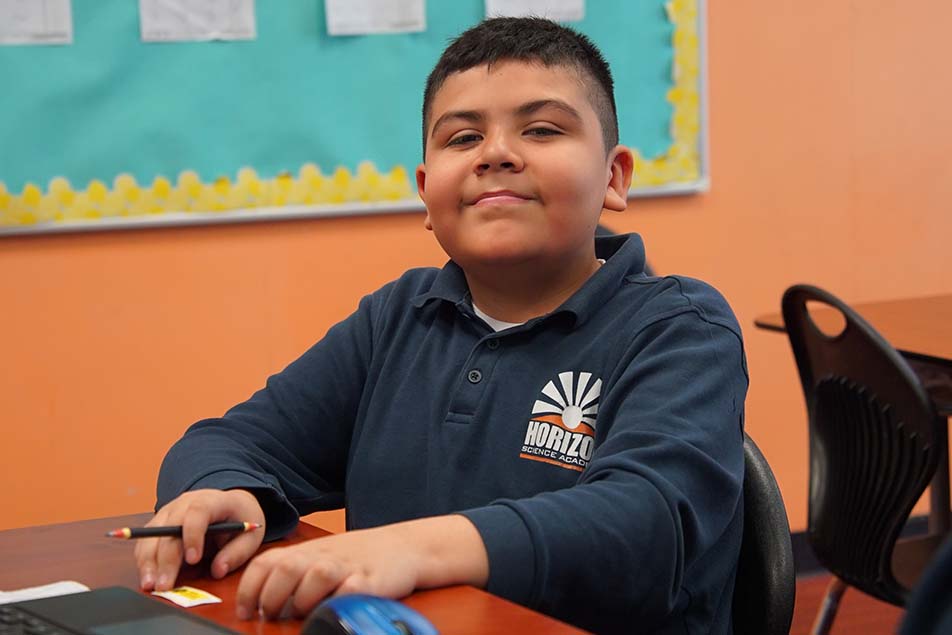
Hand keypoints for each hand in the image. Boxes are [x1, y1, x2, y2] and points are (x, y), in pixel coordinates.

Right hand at [134, 489, 265, 591]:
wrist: (228, 504)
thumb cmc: (239, 518)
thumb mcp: (251, 534)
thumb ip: (237, 552)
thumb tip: (218, 570)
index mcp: (212, 501)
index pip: (198, 512)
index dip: (193, 535)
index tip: (194, 560)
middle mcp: (185, 503)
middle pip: (170, 528)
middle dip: (166, 559)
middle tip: (165, 585)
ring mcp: (169, 512)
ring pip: (152, 535)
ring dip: (149, 562)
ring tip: (151, 585)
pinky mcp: (158, 524)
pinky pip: (146, 541)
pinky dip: (145, 560)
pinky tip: (148, 578)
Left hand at [235, 515, 488, 619]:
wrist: (403, 547)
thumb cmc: (358, 558)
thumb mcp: (322, 557)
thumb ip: (294, 575)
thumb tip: (261, 605)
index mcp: (308, 551)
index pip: (267, 563)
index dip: (249, 587)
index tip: (245, 609)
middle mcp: (324, 556)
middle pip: (286, 570)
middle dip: (271, 597)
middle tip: (271, 615)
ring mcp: (347, 567)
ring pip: (315, 576)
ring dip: (302, 599)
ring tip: (303, 613)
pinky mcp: (370, 581)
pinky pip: (349, 591)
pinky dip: (337, 602)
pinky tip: (332, 610)